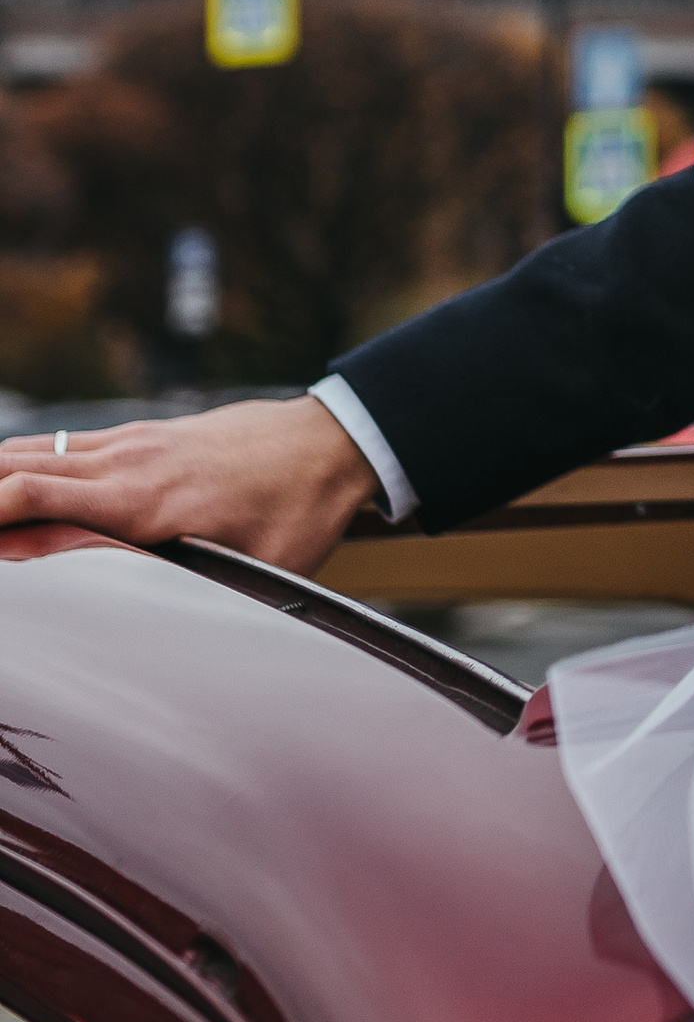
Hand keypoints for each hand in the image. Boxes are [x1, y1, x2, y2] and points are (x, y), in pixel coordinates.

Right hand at [0, 398, 378, 577]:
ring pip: (37, 450)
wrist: (334, 442)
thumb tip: (105, 587)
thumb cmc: (296, 514)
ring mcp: (134, 441)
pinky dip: (26, 460)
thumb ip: (159, 571)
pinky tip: (10, 479)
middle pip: (19, 468)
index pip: (35, 497)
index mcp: (145, 502)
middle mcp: (129, 462)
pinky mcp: (145, 434)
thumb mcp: (240, 567)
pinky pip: (66, 443)